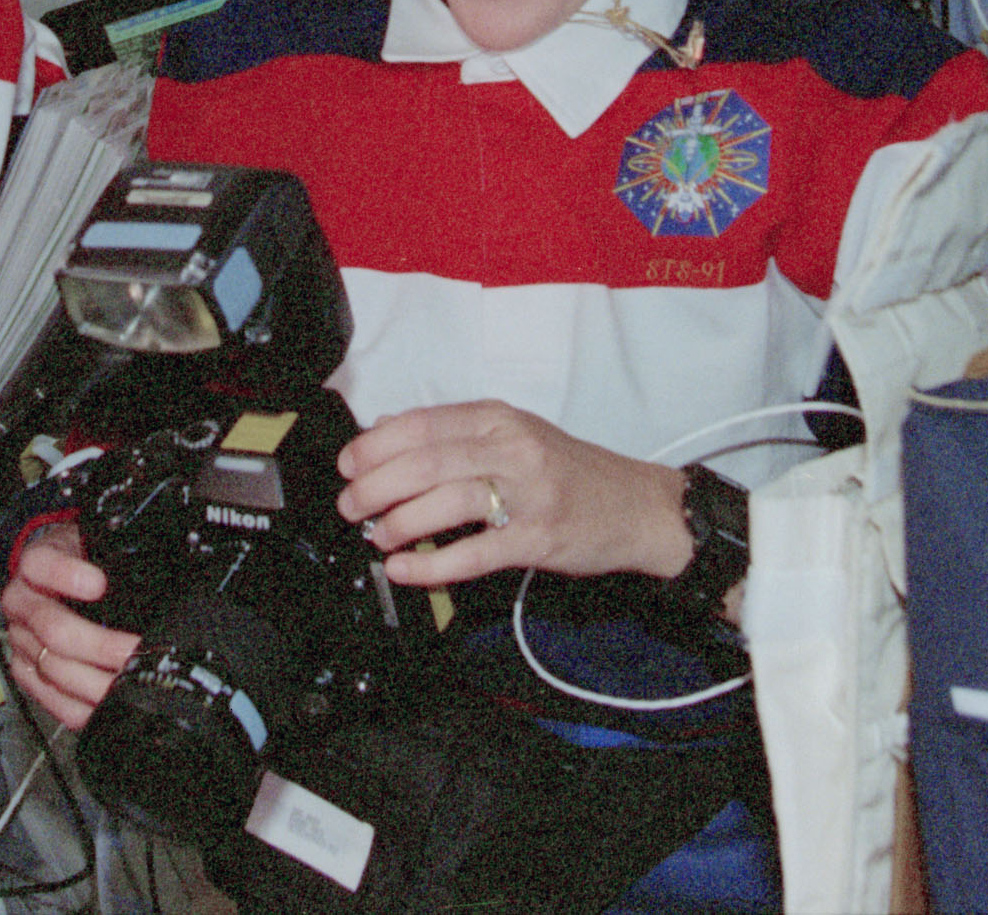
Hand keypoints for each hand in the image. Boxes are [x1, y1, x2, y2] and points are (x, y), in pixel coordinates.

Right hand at [0, 524, 140, 729]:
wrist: (53, 578)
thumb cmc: (80, 560)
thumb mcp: (93, 544)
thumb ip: (115, 556)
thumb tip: (155, 577)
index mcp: (36, 563)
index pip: (41, 564)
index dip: (67, 575)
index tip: (99, 584)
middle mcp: (22, 602)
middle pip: (52, 627)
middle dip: (99, 645)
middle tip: (133, 651)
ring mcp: (21, 639)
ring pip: (51, 666)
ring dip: (94, 681)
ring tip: (128, 683)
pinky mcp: (25, 669)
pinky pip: (47, 696)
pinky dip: (79, 706)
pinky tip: (105, 705)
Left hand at [336, 401, 689, 590]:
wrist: (639, 507)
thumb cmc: (573, 473)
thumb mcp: (516, 434)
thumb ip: (457, 433)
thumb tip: (388, 433)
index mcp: (499, 418)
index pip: (423, 423)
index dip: (375, 444)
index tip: (349, 464)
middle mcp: (512, 447)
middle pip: (427, 460)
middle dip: (376, 485)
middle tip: (351, 506)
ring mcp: (528, 491)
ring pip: (447, 498)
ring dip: (400, 520)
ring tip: (378, 535)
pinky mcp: (539, 536)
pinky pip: (475, 551)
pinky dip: (432, 562)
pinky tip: (406, 569)